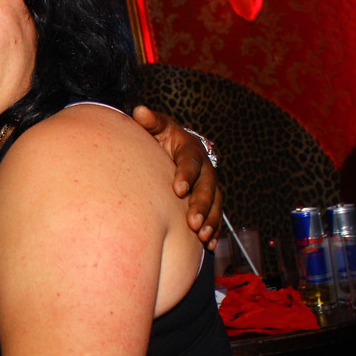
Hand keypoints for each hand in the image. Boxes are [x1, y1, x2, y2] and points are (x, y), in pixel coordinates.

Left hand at [133, 106, 221, 249]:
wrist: (173, 148)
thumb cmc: (160, 137)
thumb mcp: (156, 127)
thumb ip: (149, 122)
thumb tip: (139, 111)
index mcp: (190, 150)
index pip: (190, 162)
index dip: (185, 175)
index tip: (177, 189)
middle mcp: (205, 168)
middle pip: (207, 187)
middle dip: (201, 205)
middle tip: (193, 222)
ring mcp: (209, 185)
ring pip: (215, 204)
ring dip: (210, 220)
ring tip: (203, 236)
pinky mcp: (210, 200)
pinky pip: (216, 216)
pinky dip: (215, 230)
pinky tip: (210, 245)